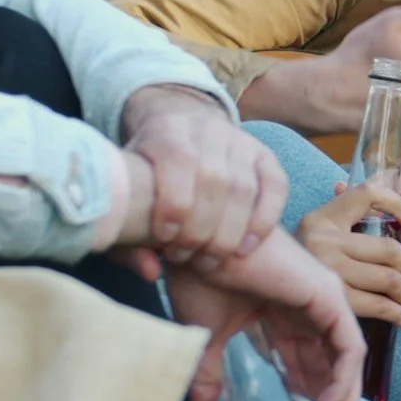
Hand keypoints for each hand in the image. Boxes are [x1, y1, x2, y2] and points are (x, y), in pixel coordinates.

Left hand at [118, 85, 286, 272]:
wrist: (177, 136)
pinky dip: (264, 221)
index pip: (178, 160)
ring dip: (229, 233)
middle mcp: (207, 128)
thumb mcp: (125, 199)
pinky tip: (245, 248)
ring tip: (210, 259)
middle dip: (202, 229)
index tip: (165, 238)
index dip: (174, 205)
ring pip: (244, 188)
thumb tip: (151, 272)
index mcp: (166, 128)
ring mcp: (240, 139)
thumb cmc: (145, 178)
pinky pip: (275, 187)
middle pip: (214, 180)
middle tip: (188, 257)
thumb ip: (128, 239)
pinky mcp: (264, 155)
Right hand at [164, 229, 363, 400]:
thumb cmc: (200, 275)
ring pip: (346, 361)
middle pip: (332, 367)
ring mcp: (324, 298)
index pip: (308, 364)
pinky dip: (342, 379)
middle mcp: (310, 307)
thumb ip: (212, 372)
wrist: (196, 243)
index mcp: (284, 313)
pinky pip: (347, 347)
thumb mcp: (208, 336)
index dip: (312, 400)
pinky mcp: (329, 294)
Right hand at [298, 181, 400, 325]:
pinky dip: (395, 313)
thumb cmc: (302, 258)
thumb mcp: (320, 226)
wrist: (263, 283)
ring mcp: (327, 271)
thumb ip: (353, 212)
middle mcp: (324, 241)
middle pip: (390, 250)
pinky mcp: (331, 300)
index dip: (398, 206)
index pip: (368, 193)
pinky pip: (376, 306)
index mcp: (324, 217)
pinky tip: (400, 316)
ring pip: (388, 280)